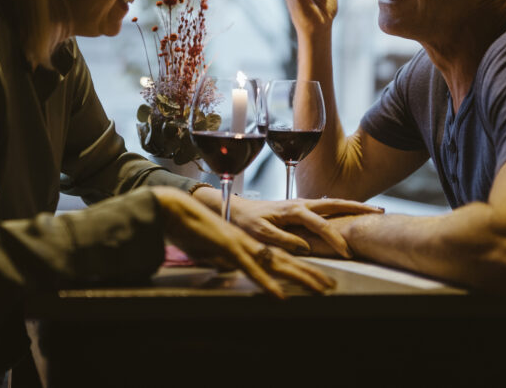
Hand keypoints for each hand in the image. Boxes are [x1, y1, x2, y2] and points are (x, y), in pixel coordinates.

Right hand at [151, 187, 335, 297]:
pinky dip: (265, 283)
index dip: (302, 268)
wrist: (173, 209)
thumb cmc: (191, 228)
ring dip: (300, 276)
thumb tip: (228, 268)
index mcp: (249, 241)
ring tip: (320, 289)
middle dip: (311, 274)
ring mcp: (241, 244)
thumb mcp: (214, 249)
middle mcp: (250, 241)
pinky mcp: (227, 248)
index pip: (281, 256)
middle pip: (287, 259)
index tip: (320, 280)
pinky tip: (279, 296)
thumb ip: (225, 258)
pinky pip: (250, 268)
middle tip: (332, 287)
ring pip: (277, 262)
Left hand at [227, 196, 382, 257]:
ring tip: (373, 210)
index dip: (335, 239)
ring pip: (333, 203)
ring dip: (353, 205)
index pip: (320, 225)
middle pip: (336, 203)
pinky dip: (343, 207)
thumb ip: (283, 240)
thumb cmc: (247, 223)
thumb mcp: (261, 234)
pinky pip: (327, 206)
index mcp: (293, 210)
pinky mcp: (302, 207)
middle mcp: (301, 203)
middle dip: (358, 208)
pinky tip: (351, 213)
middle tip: (380, 212)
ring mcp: (303, 204)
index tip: (348, 252)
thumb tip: (305, 246)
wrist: (237, 210)